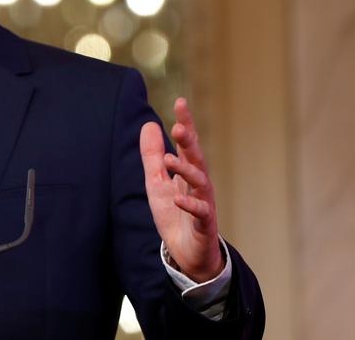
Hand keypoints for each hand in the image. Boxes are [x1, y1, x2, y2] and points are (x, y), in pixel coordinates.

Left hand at [139, 98, 224, 282]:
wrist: (186, 253)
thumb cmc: (174, 215)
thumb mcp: (156, 183)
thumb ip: (152, 156)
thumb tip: (149, 125)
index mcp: (187, 171)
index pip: (188, 143)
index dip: (186, 122)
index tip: (181, 101)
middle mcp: (199, 184)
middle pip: (197, 157)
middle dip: (190, 141)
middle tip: (179, 126)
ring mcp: (204, 203)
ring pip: (201, 182)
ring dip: (186, 170)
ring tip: (170, 160)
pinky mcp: (204, 224)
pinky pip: (200, 212)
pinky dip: (190, 205)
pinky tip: (179, 199)